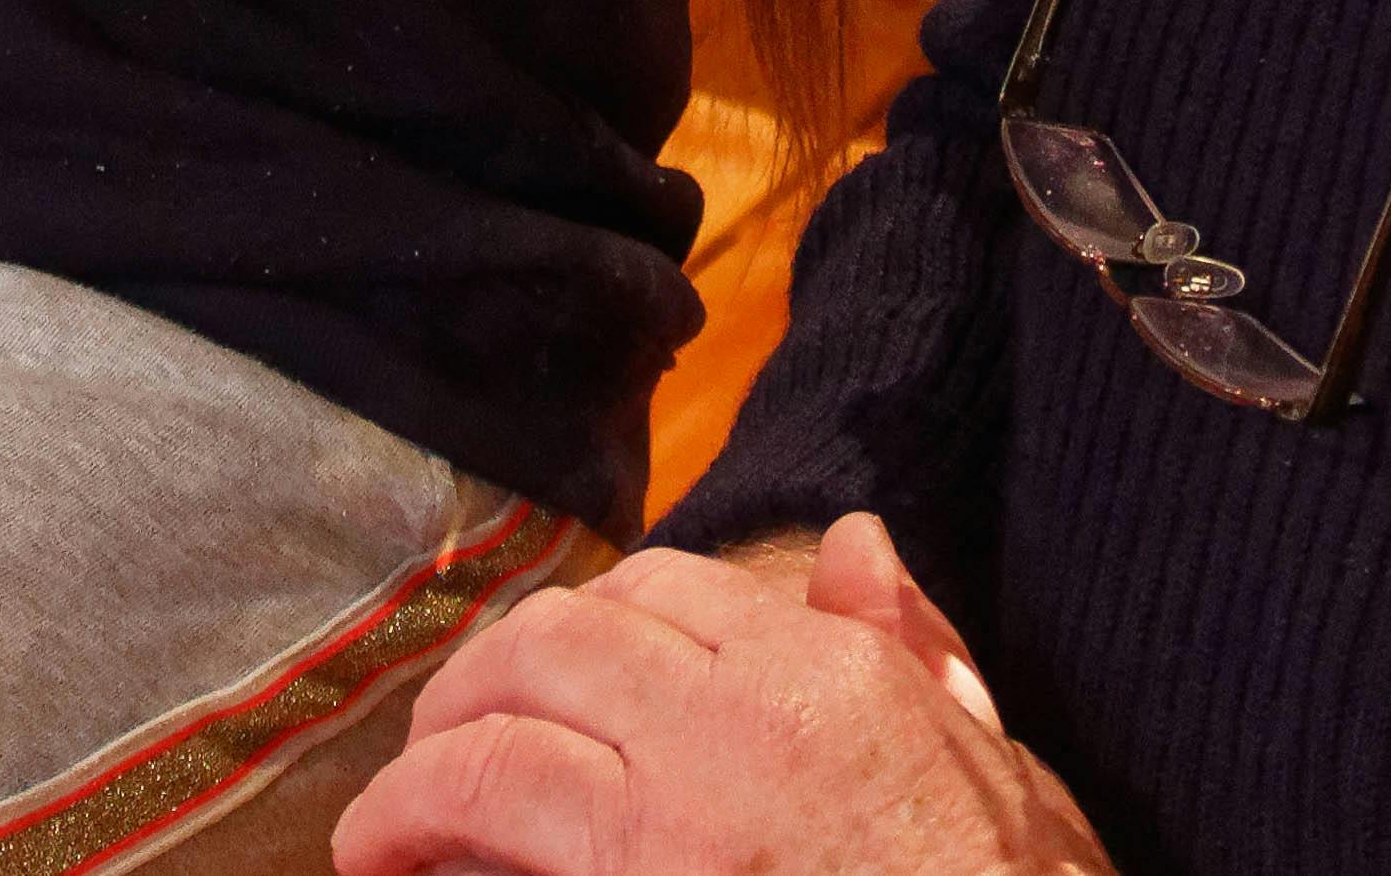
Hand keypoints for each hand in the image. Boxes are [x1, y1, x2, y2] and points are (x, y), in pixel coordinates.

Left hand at [331, 518, 1110, 875]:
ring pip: (506, 713)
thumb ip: (921, 659)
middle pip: (561, 638)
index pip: (666, 593)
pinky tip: (384, 860)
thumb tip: (857, 547)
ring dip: (427, 756)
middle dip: (484, 682)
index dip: (587, 636)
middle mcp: (746, 710)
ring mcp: (679, 801)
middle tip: (444, 755)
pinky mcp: (629, 873)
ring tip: (392, 821)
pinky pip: (484, 813)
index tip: (550, 693)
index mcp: (836, 677)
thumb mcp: (1006, 780)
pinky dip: (411, 825)